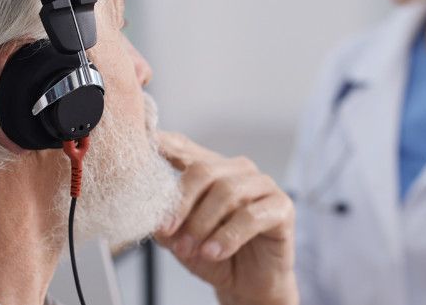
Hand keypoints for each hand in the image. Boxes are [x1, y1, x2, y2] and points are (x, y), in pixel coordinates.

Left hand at [155, 132, 297, 304]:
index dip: (164, 143)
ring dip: (203, 224)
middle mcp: (238, 171)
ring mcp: (262, 185)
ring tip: (190, 250)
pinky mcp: (282, 207)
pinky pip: (251, 215)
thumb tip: (151, 215)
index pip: (184, 148)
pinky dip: (227, 236)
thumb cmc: (214, 255)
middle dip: (182, 203)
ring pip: (227, 191)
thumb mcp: (180, 239)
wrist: (247, 285)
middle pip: (204, 170)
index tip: (142, 140)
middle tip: (168, 232)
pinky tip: (214, 252)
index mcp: (211, 170)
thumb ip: (166, 222)